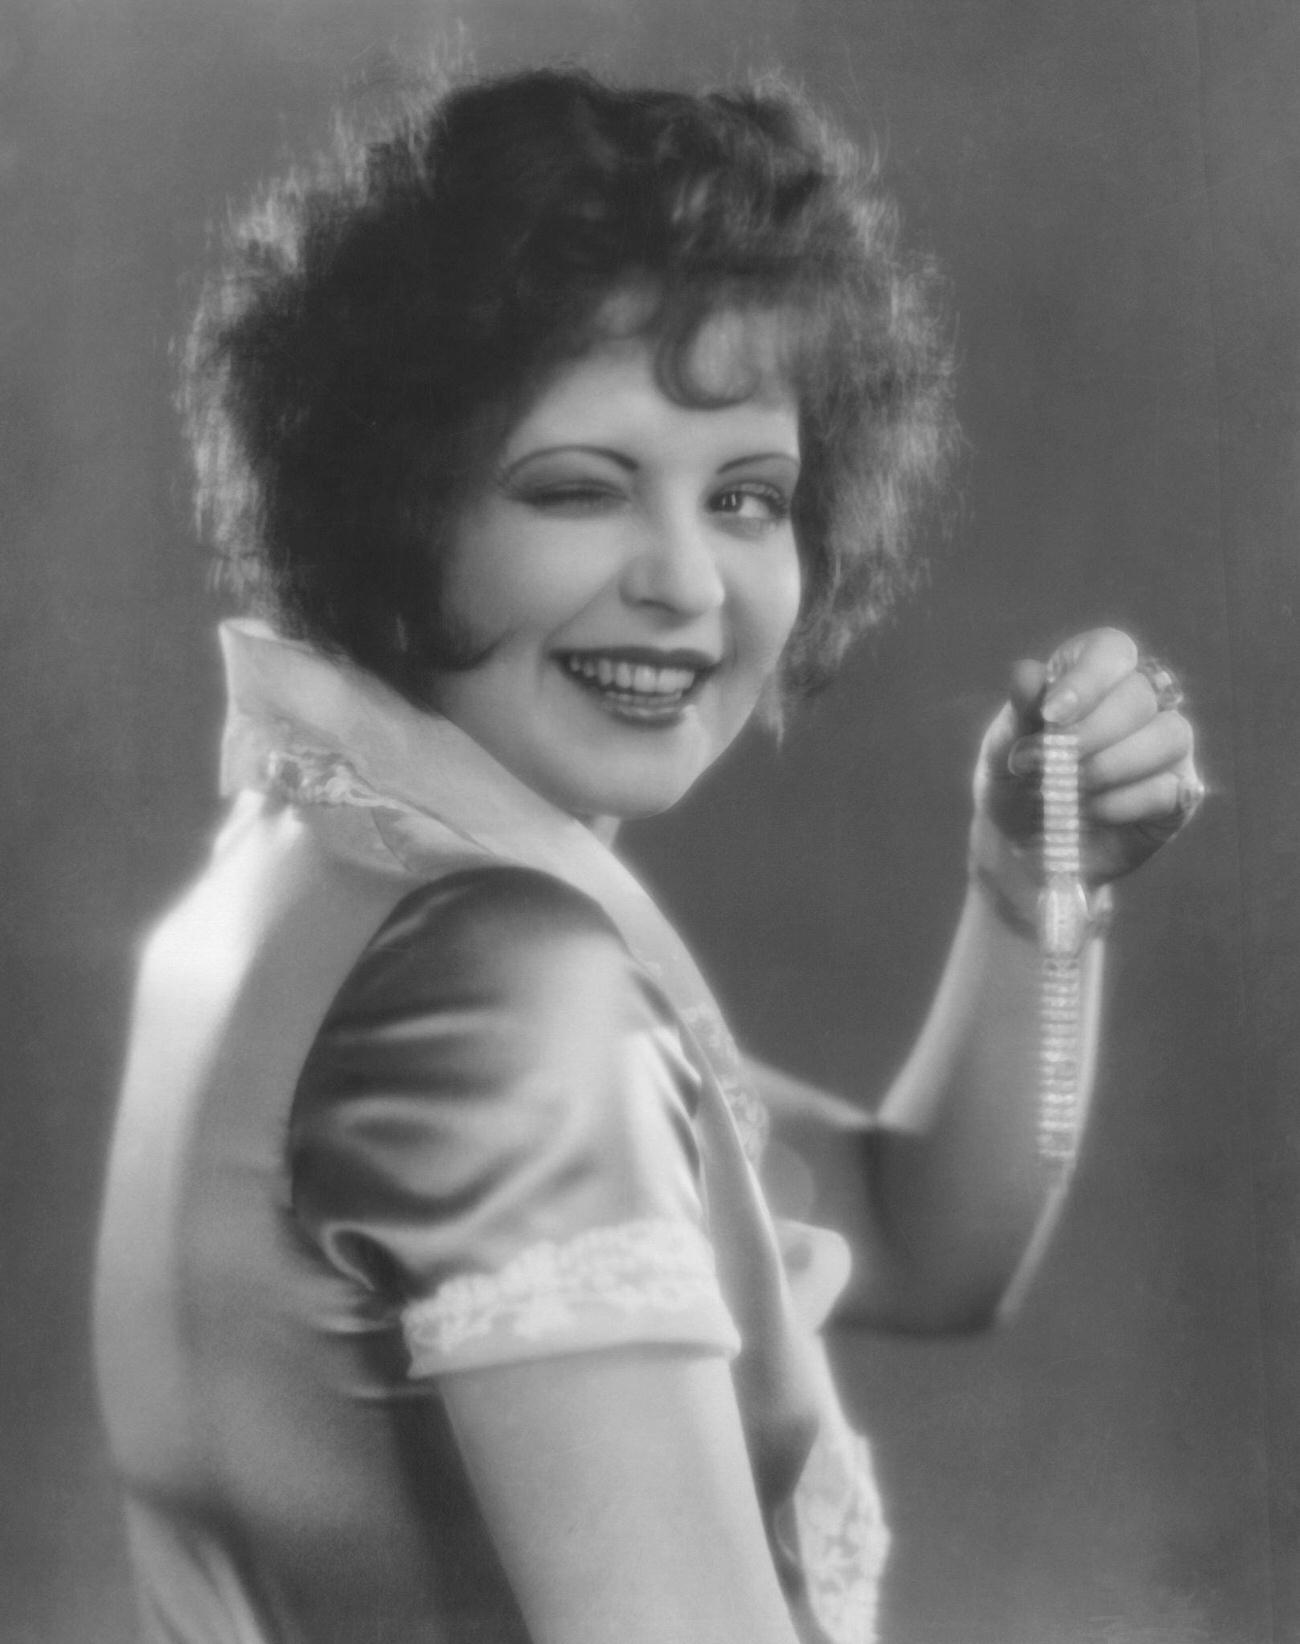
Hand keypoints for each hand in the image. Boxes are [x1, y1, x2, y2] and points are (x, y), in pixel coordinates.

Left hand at [975, 627, 1202, 885]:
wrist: (1023, 853)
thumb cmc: (1014, 788)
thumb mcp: (1002, 750)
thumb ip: (1019, 712)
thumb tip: (1028, 674)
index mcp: (1091, 677)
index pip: (1110, 649)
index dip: (1087, 677)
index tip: (1051, 713)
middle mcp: (1139, 703)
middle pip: (1141, 693)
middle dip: (1091, 733)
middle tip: (1049, 764)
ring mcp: (1166, 747)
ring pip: (1171, 734)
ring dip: (1112, 765)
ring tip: (1071, 789)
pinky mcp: (1181, 793)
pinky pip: (1172, 788)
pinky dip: (1125, 803)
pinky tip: (1093, 813)